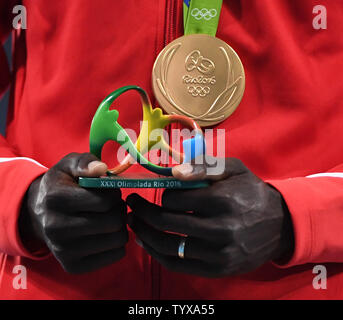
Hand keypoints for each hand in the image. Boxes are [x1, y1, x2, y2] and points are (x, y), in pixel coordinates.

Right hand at [20, 153, 127, 273]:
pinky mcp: (73, 266)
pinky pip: (115, 255)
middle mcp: (56, 227)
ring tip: (110, 217)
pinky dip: (117, 243)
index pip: (105, 201)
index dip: (114, 194)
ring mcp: (63, 250)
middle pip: (113, 222)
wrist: (38, 214)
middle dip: (119, 210)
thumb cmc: (61, 186)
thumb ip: (85, 161)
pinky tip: (106, 233)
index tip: (109, 192)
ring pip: (118, 239)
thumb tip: (101, 168)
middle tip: (113, 205)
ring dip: (121, 226)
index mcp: (56, 198)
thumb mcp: (68, 165)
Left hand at [127, 157, 293, 277]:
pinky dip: (158, 254)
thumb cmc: (251, 191)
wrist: (279, 224)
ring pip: (169, 247)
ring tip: (133, 223)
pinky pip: (179, 265)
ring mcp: (219, 253)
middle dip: (142, 212)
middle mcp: (220, 229)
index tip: (162, 192)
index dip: (163, 194)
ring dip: (144, 234)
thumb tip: (173, 173)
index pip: (175, 199)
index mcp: (222, 199)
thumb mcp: (233, 168)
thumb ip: (203, 165)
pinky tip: (147, 243)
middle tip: (131, 204)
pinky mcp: (218, 269)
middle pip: (166, 223)